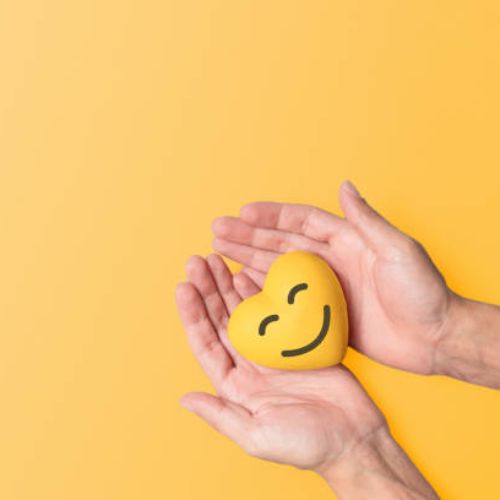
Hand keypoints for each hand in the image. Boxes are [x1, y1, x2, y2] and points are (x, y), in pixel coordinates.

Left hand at [176, 253, 384, 470]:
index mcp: (235, 387)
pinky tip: (247, 273)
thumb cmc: (306, 445)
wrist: (353, 439)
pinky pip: (274, 311)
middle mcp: (249, 365)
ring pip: (244, 311)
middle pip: (221, 320)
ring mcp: (272, 351)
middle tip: (196, 261)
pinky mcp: (296, 341)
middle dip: (208, 291)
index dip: (193, 315)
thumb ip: (221, 416)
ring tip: (216, 260)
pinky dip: (260, 292)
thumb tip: (185, 399)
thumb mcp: (258, 436)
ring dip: (228, 286)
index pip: (206, 344)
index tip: (183, 287)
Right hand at [211, 181, 452, 374]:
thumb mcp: (398, 249)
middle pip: (281, 243)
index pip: (301, 222)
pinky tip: (241, 284)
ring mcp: (323, 287)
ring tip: (220, 250)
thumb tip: (344, 185)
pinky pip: (285, 299)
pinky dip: (262, 290)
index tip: (243, 212)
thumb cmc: (422, 292)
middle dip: (249, 236)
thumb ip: (367, 220)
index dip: (272, 215)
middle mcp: (331, 261)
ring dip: (248, 259)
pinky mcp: (321, 314)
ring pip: (277, 269)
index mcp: (347, 241)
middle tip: (218, 230)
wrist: (434, 338)